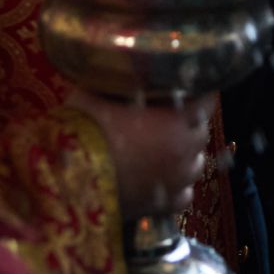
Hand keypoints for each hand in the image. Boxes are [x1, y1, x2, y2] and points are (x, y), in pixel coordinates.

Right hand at [71, 90, 212, 218]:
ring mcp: (176, 182)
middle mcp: (184, 151)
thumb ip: (119, 80)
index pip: (206, 102)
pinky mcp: (164, 207)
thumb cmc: (85, 131)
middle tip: (170, 117)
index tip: (190, 88)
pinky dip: (177, 186)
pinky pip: (183, 194)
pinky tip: (161, 179)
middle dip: (190, 123)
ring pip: (196, 164)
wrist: (67, 181)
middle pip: (201, 133)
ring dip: (185, 154)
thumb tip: (118, 66)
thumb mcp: (100, 92)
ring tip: (164, 148)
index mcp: (177, 121)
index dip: (198, 93)